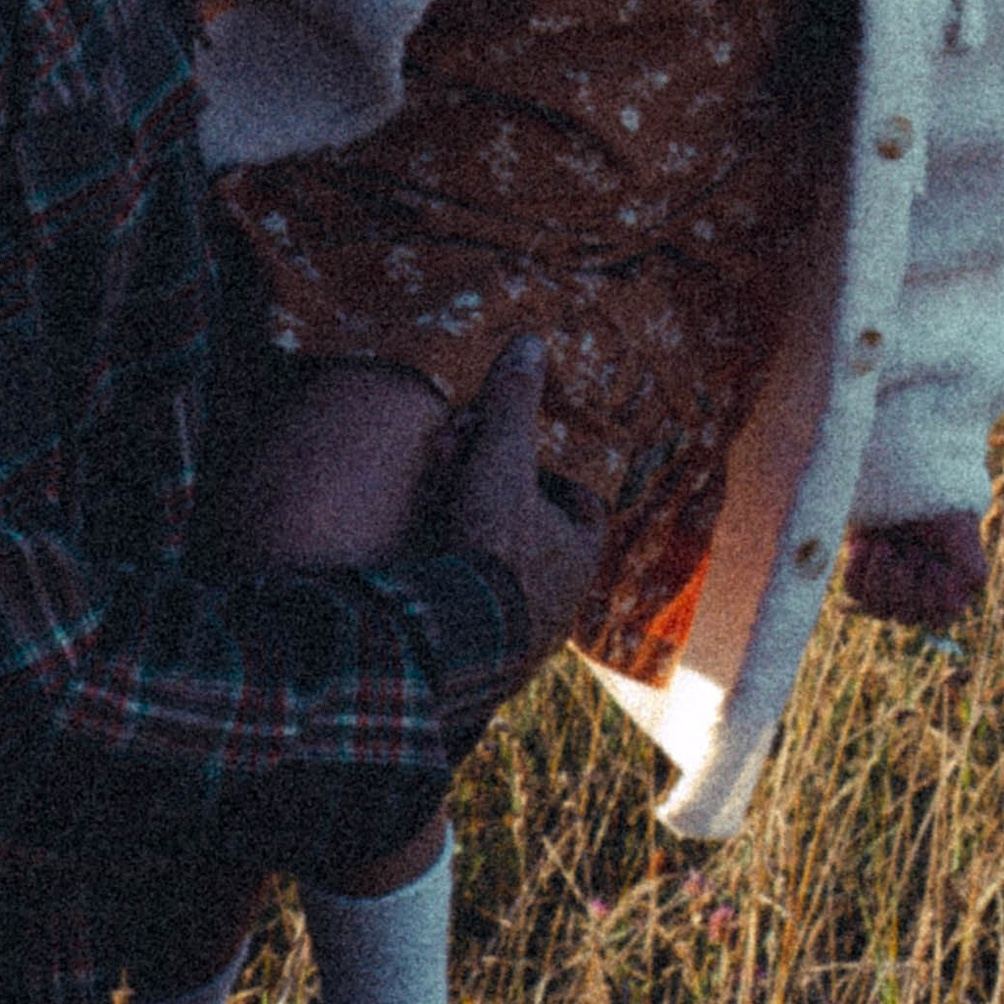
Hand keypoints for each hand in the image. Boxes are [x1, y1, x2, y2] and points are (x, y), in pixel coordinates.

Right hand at [443, 338, 602, 669]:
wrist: (450, 646)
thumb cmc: (492, 549)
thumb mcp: (499, 462)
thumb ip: (511, 407)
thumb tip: (530, 343)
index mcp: (578, 557)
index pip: (583, 506)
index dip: (553, 474)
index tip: (518, 452)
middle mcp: (560, 600)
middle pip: (534, 531)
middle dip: (496, 492)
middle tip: (457, 461)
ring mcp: (521, 634)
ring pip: (503, 568)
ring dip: (472, 532)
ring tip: (434, 499)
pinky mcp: (481, 660)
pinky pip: (474, 606)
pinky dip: (453, 576)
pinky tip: (421, 554)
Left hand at [842, 509, 986, 631]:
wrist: (906, 485)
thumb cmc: (940, 509)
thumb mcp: (962, 533)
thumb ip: (972, 568)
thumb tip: (959, 601)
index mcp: (948, 597)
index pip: (939, 618)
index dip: (934, 593)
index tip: (936, 564)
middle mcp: (918, 602)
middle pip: (905, 617)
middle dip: (906, 578)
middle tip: (913, 549)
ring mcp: (888, 593)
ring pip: (877, 608)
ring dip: (880, 575)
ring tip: (886, 545)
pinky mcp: (863, 578)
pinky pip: (854, 589)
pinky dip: (859, 566)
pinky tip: (866, 544)